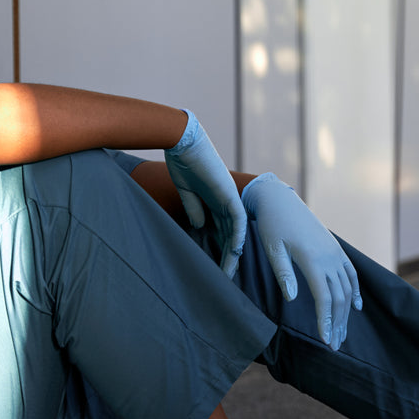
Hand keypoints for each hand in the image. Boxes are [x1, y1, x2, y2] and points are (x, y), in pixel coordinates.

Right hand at [164, 110, 246, 276]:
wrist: (182, 141)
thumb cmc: (182, 161)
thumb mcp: (186, 190)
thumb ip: (194, 207)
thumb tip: (200, 226)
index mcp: (214, 199)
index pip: (220, 229)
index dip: (218, 248)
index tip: (214, 266)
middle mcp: (225, 200)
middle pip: (229, 234)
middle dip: (227, 256)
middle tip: (224, 278)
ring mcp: (229, 197)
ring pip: (235, 231)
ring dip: (232, 252)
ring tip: (228, 273)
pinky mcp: (229, 193)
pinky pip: (237, 219)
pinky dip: (237, 235)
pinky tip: (235, 251)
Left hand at [242, 173, 361, 350]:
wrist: (280, 201)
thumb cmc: (272, 225)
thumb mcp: (273, 249)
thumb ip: (284, 274)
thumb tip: (294, 300)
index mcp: (312, 259)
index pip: (325, 297)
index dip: (326, 320)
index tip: (325, 340)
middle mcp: (329, 257)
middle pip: (339, 297)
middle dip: (338, 323)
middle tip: (334, 345)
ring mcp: (335, 253)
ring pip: (347, 288)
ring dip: (346, 312)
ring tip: (341, 333)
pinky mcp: (335, 249)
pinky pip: (351, 273)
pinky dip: (355, 291)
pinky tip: (356, 307)